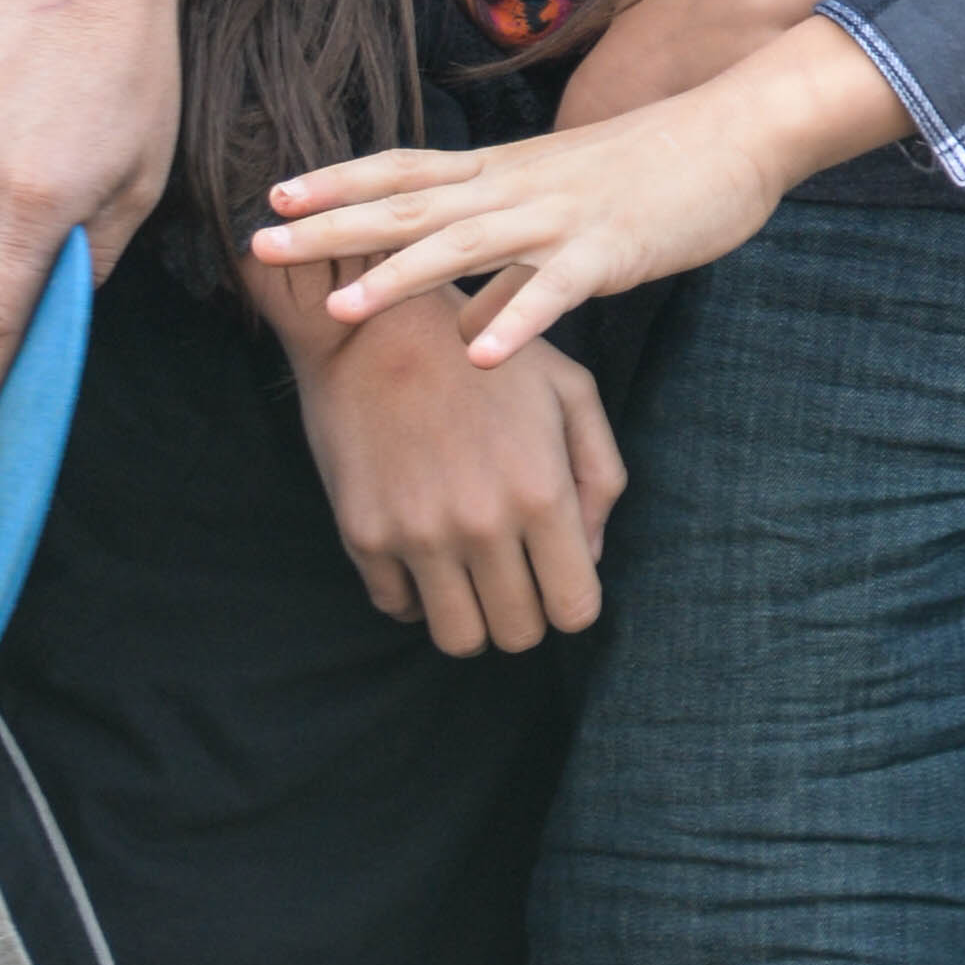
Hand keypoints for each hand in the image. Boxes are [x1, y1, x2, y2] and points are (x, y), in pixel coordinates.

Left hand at [264, 11, 909, 355]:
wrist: (735, 134)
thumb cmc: (652, 172)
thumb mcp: (565, 212)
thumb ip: (509, 270)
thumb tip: (462, 325)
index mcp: (503, 174)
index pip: (404, 172)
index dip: (338, 184)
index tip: (274, 199)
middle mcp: (516, 187)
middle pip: (409, 208)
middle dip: (332, 230)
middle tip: (258, 249)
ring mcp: (560, 216)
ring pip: (466, 247)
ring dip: (399, 279)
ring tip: (340, 311)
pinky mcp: (610, 249)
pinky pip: (556, 291)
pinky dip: (517, 321)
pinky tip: (479, 357)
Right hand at [265, 257, 622, 652]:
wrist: (372, 324)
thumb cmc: (482, 354)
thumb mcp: (569, 391)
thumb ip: (600, 477)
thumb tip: (589, 556)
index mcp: (541, 491)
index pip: (574, 610)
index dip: (572, 600)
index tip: (557, 576)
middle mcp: (482, 524)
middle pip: (518, 634)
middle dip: (525, 611)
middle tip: (513, 571)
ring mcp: (418, 535)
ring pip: (459, 639)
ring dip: (472, 616)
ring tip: (470, 573)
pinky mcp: (364, 536)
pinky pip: (398, 610)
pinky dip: (415, 594)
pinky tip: (423, 549)